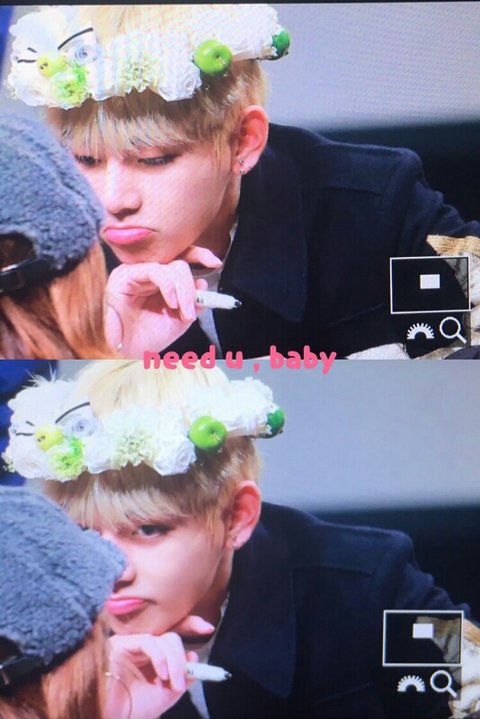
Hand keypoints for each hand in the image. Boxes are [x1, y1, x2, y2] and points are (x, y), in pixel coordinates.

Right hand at [105, 247, 221, 356]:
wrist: (125, 355)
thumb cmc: (146, 339)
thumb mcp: (178, 321)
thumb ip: (192, 303)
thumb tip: (203, 285)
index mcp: (160, 280)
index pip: (180, 257)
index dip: (199, 255)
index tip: (215, 263)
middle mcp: (146, 272)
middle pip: (178, 262)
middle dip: (191, 287)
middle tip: (191, 312)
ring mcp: (134, 272)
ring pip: (169, 267)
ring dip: (183, 292)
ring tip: (183, 313)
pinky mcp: (123, 276)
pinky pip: (154, 271)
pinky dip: (169, 286)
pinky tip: (172, 303)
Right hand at [105, 616, 214, 718]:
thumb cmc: (134, 709)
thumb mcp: (167, 694)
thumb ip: (182, 676)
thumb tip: (194, 657)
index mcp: (152, 655)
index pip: (173, 631)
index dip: (191, 625)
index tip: (208, 629)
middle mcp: (141, 645)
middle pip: (171, 636)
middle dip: (181, 658)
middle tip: (182, 682)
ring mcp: (130, 642)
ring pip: (162, 639)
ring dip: (174, 662)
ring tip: (174, 684)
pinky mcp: (120, 643)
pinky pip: (148, 641)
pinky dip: (160, 657)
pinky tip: (163, 674)